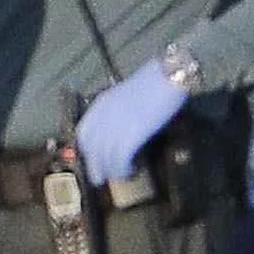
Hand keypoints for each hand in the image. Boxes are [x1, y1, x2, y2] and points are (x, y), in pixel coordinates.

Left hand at [76, 59, 191, 185]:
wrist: (170, 74)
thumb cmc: (156, 83)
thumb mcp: (128, 97)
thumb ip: (119, 113)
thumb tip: (122, 134)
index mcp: (100, 104)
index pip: (83, 132)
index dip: (86, 150)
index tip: (92, 160)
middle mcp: (103, 115)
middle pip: (91, 148)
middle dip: (94, 166)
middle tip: (100, 179)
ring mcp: (116, 124)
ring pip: (104, 157)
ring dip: (111, 171)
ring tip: (121, 176)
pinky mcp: (132, 133)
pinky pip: (120, 158)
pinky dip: (123, 169)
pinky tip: (130, 171)